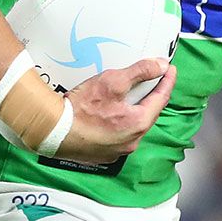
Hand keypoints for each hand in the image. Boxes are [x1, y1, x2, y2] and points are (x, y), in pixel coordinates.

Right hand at [57, 58, 175, 163]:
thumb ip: (140, 72)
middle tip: (152, 81)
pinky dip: (120, 122)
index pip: (161, 99)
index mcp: (138, 124)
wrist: (52, 130)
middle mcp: (131, 141)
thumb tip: (161, 66)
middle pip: (148, 113)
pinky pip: (119, 135)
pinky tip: (112, 113)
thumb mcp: (113, 81)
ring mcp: (117, 150)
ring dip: (135, 110)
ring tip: (131, 95)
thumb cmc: (80, 108)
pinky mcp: (103, 154)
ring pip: (133, 126)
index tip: (170, 70)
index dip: (167, 81)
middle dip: (151, 96)